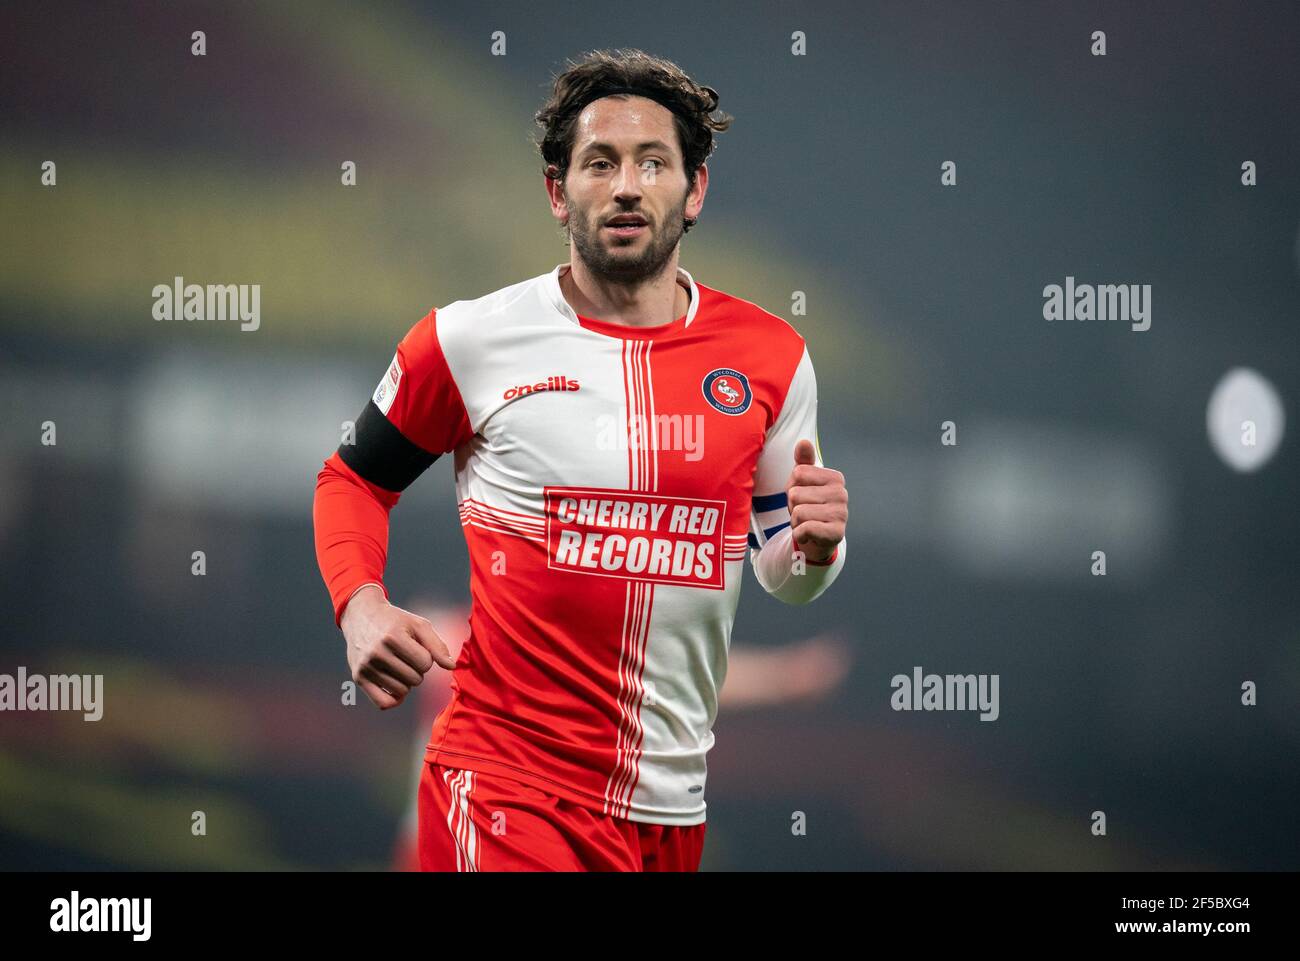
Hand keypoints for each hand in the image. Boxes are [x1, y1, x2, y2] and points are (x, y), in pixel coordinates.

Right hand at [339, 585, 456, 709]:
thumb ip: (437, 645)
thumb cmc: (395, 621)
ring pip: (401, 691)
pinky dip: (394, 699)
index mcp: (393, 637)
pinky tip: (395, 687)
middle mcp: (377, 652)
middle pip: (415, 679)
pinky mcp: (358, 677)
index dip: (427, 658)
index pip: (426, 663)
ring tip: (399, 666)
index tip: (418, 649)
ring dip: (406, 682)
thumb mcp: (418, 625)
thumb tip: (451, 667)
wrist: (361, 616)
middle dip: (416, 670)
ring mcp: (366, 666)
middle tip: (407, 658)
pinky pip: (382, 703)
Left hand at [785, 438, 847, 563]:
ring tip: (806, 523)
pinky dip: (799, 535)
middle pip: (795, 494)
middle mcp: (842, 494)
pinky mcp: (837, 533)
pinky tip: (808, 535)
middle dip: (792, 506)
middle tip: (804, 513)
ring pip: (798, 512)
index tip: (802, 496)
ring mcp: (842, 514)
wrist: (816, 538)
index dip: (792, 486)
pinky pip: (805, 529)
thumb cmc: (808, 505)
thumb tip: (804, 442)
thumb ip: (803, 461)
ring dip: (795, 522)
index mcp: (835, 477)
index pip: (798, 473)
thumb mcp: (802, 482)